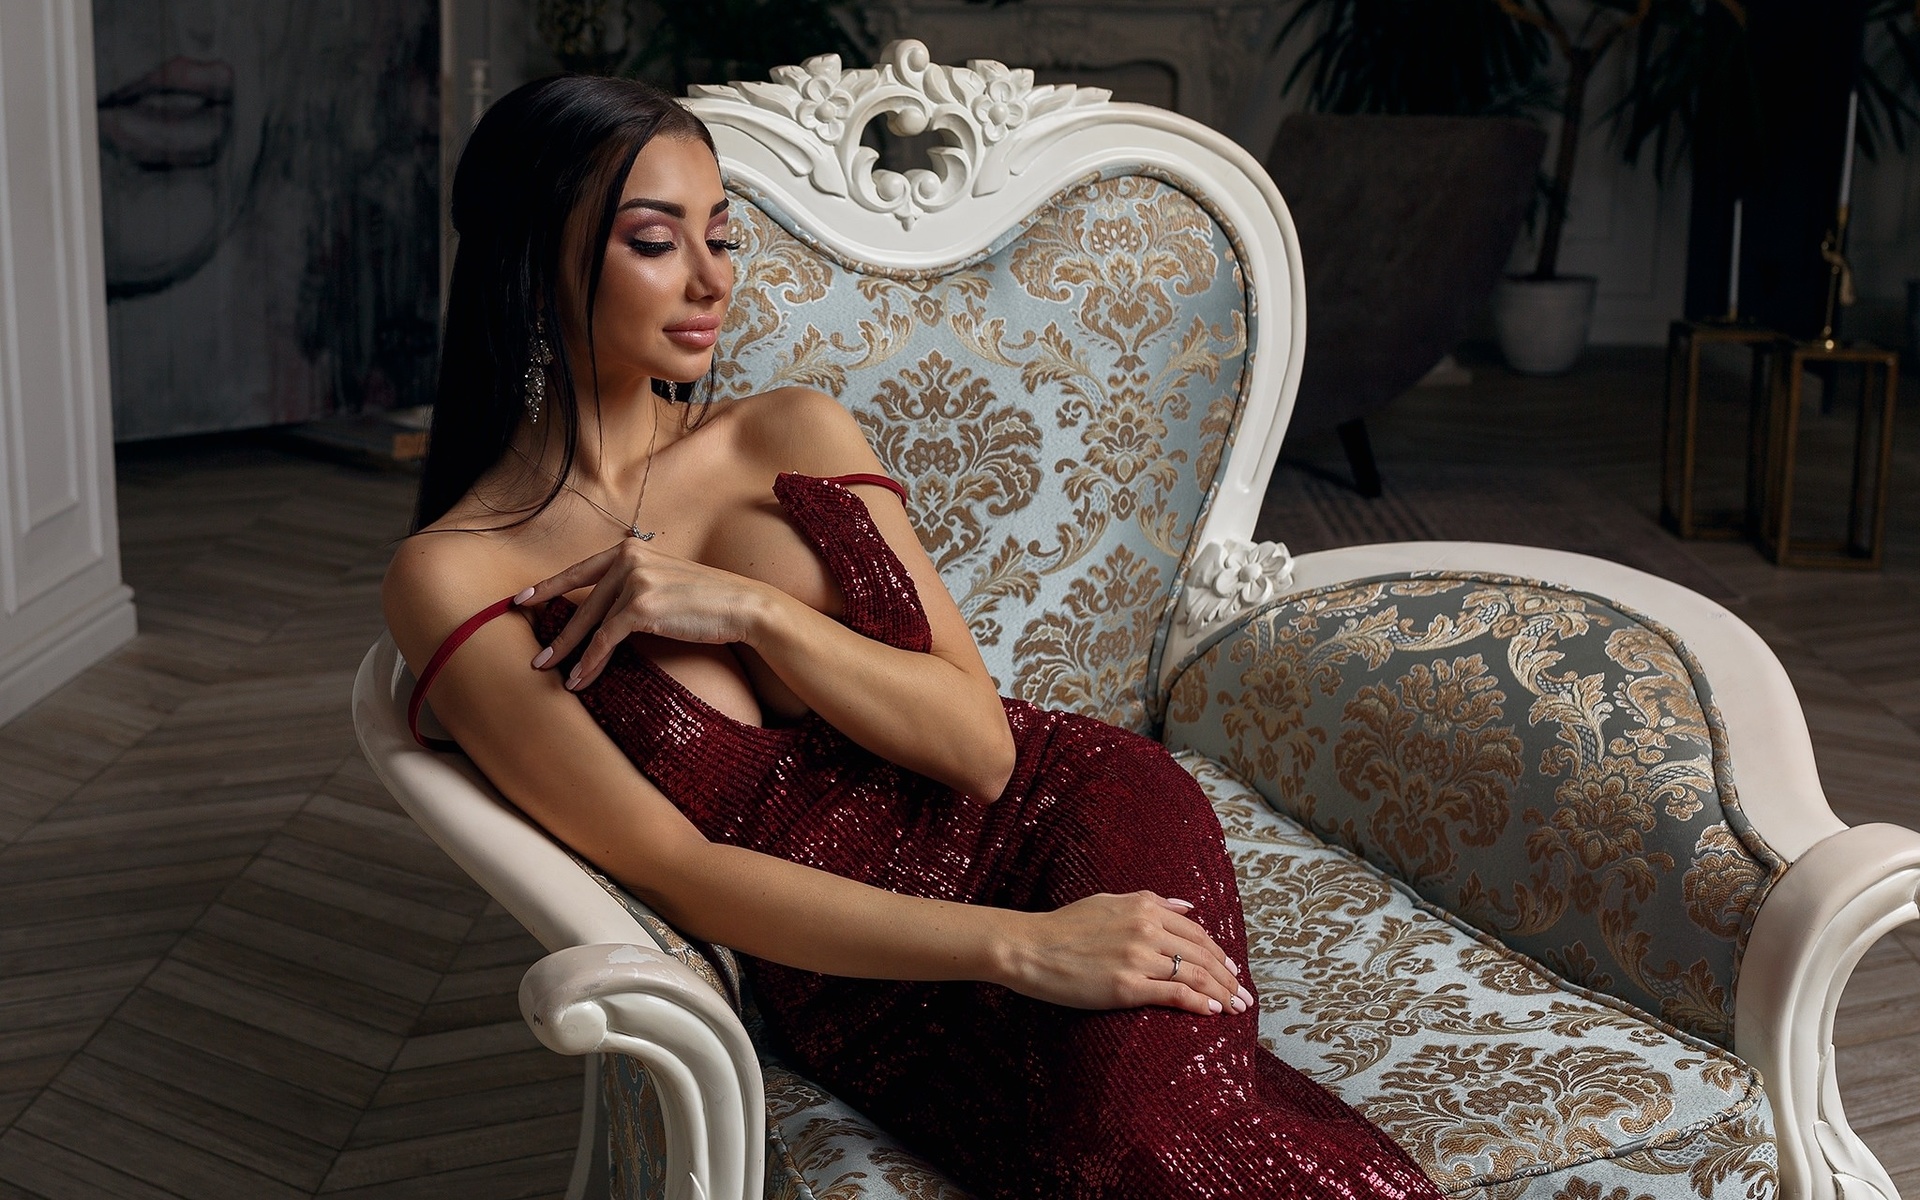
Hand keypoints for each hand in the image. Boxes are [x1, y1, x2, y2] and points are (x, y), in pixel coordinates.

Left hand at [517, 540, 770, 689]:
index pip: (580, 570)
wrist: (743, 606)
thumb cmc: (709, 600)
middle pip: (582, 603)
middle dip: (558, 634)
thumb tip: (604, 612)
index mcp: (631, 548)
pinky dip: (591, 662)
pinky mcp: (641, 607)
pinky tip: (581, 678)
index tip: (522, 599)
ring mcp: (634, 581)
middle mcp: (629, 558)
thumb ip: (634, 585)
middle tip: (537, 657)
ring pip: (591, 624)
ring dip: (570, 653)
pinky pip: (606, 640)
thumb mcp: (666, 581)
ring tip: (552, 672)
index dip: (549, 587)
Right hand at [1000, 892, 1252, 1016]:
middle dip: (1229, 978)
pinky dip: (1200, 1004)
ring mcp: (1138, 958)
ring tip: (1236, 1008)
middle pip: (1203, 955)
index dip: (1219, 953)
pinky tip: (1212, 1012)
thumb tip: (1187, 906)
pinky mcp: (1128, 987)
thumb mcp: (1109, 900)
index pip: (1196, 932)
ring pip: (1196, 976)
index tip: (1232, 969)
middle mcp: (1147, 929)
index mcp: (1144, 906)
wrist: (1030, 948)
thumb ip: (1150, 902)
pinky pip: (1175, 995)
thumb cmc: (1065, 926)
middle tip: (1244, 995)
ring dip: (1222, 994)